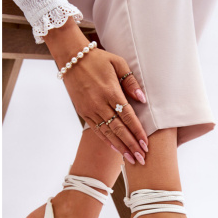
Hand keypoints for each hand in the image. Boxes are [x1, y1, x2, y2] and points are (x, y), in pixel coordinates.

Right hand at [44, 20, 147, 164]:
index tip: (146, 145)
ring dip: (121, 147)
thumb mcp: (118, 63)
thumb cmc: (98, 59)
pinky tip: (117, 150)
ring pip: (108, 133)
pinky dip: (108, 141)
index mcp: (111, 91)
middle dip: (131, 145)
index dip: (137, 132)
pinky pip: (97, 130)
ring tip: (131, 159)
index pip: (128, 117)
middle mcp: (100, 104)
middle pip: (119, 129)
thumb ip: (131, 82)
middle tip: (142, 159)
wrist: (71, 58)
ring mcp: (90, 110)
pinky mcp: (83, 112)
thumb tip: (142, 100)